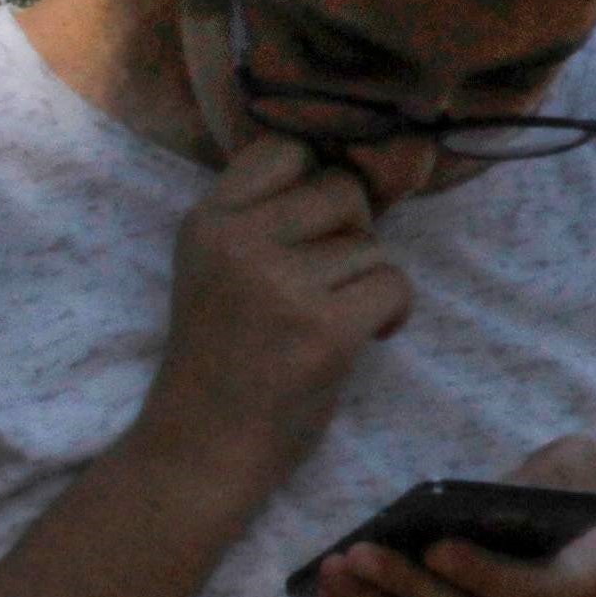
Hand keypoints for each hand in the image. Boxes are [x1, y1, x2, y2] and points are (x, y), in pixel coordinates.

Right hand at [147, 135, 412, 474]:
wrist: (200, 449)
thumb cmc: (225, 356)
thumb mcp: (220, 267)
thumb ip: (271, 217)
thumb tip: (366, 167)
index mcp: (207, 222)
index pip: (286, 146)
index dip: (318, 177)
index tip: (316, 222)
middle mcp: (237, 243)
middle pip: (343, 191)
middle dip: (351, 234)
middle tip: (323, 283)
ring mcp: (280, 286)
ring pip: (373, 245)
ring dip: (366, 284)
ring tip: (325, 321)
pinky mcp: (323, 329)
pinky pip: (395, 285)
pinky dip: (392, 312)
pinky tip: (363, 338)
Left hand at [316, 436, 595, 596]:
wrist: (572, 553)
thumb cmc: (566, 496)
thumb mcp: (573, 468)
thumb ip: (544, 474)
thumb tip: (468, 503)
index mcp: (580, 585)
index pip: (530, 592)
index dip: (483, 574)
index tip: (435, 547)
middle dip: (407, 587)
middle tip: (357, 553)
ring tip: (334, 571)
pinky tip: (337, 592)